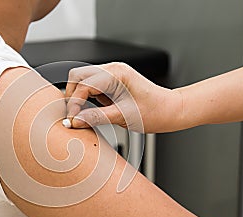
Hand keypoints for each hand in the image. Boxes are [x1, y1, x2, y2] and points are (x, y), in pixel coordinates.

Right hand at [65, 62, 181, 132]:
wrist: (170, 110)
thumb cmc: (154, 112)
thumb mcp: (123, 117)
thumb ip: (96, 117)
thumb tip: (75, 121)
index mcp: (116, 74)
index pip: (83, 85)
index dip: (74, 103)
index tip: (72, 120)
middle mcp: (112, 70)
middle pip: (77, 76)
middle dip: (72, 96)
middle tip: (74, 115)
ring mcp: (111, 74)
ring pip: (82, 80)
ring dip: (78, 96)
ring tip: (82, 114)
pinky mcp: (111, 82)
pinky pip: (90, 86)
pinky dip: (86, 98)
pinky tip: (91, 110)